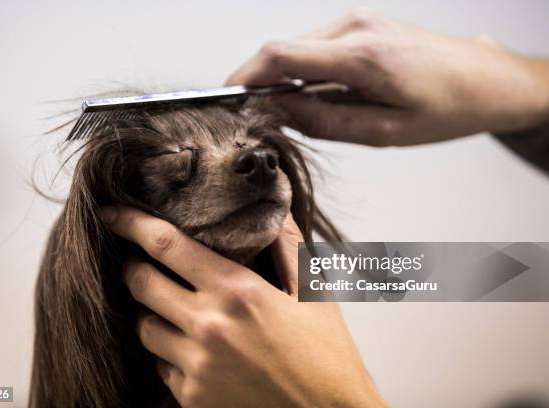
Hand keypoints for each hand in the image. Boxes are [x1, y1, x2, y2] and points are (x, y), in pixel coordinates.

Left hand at [100, 205, 387, 407]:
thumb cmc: (327, 355)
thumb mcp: (314, 292)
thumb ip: (288, 244)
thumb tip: (276, 205)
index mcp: (238, 291)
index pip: (167, 245)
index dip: (131, 223)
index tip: (110, 212)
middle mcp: (209, 326)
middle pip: (141, 284)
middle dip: (133, 268)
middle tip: (140, 262)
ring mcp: (196, 367)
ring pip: (144, 328)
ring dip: (150, 312)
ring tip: (169, 308)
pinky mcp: (192, 399)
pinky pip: (160, 367)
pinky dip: (168, 353)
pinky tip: (191, 349)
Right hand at [227, 9, 548, 145]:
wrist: (484, 80)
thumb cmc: (445, 108)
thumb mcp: (382, 131)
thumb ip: (323, 121)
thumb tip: (276, 113)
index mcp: (362, 55)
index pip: (280, 55)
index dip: (244, 77)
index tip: (227, 101)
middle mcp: (354, 27)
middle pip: (281, 50)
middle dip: (263, 85)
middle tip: (265, 121)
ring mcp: (357, 21)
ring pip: (296, 49)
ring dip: (285, 80)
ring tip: (301, 114)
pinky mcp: (360, 25)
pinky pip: (315, 46)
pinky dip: (304, 72)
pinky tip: (319, 96)